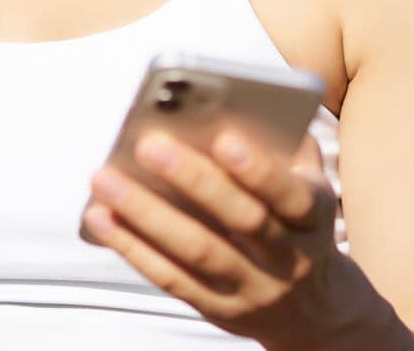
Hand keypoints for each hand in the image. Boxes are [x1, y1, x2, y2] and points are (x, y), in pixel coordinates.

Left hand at [82, 129, 372, 348]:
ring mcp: (251, 287)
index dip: (259, 170)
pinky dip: (131, 245)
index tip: (224, 138)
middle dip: (193, 180)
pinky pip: (169, 277)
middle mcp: (288, 257)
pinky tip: (99, 216)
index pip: (290, 195)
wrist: (313, 307)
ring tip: (105, 177)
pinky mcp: (217, 308)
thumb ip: (281, 146)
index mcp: (313, 217)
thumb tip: (237, 106)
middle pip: (239, 220)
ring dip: (146, 213)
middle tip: (146, 144)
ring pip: (197, 251)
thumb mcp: (306, 183)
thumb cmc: (294, 217)